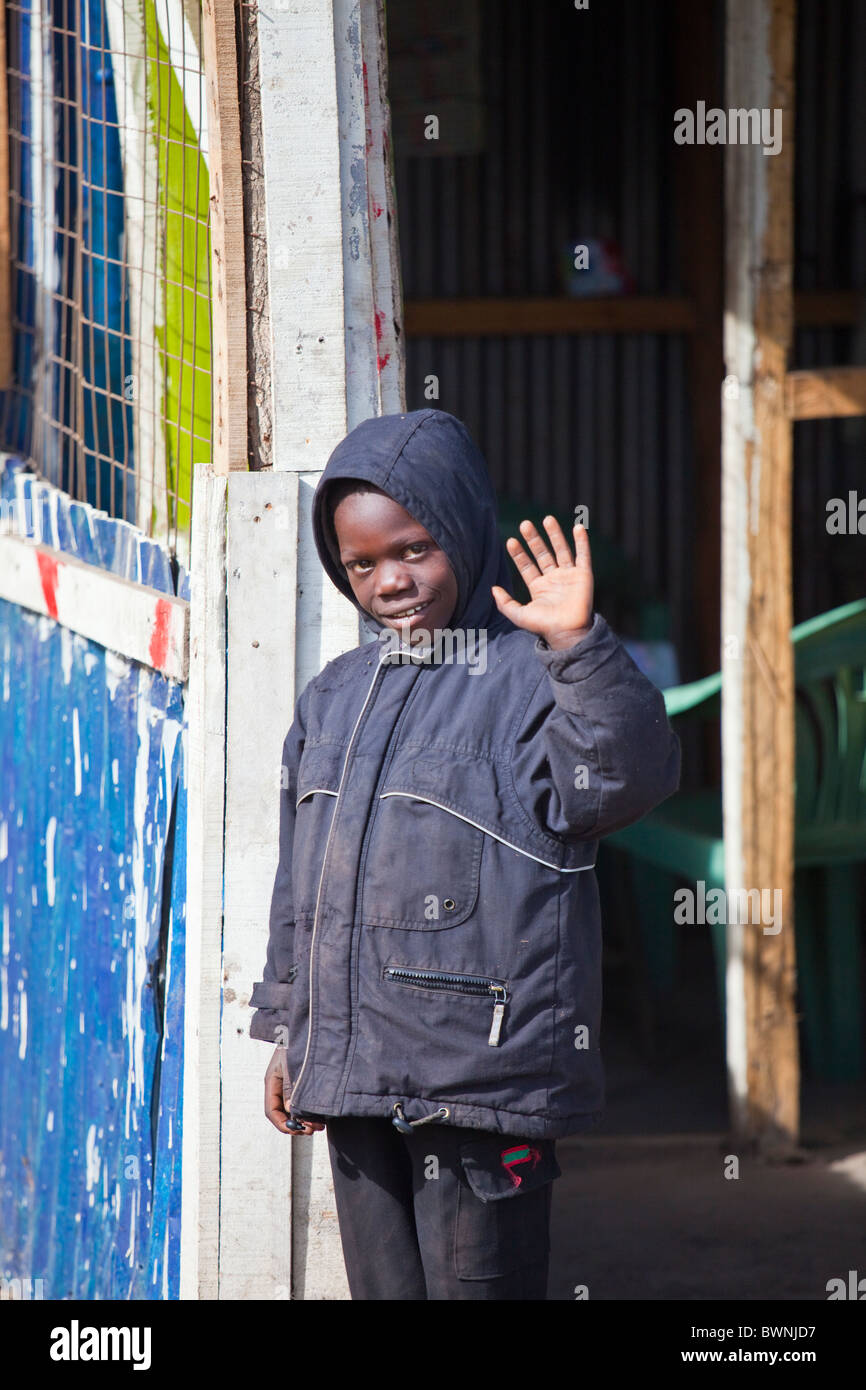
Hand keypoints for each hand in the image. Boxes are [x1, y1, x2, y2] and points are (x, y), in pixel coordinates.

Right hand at [264, 1046, 324, 1135]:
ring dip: (307, 1119)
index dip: (283, 1125)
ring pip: (296, 1108)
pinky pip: (305, 1100)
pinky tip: (323, 1112)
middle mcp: (281, 1085)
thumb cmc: (297, 1040)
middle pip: (284, 1113)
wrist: (309, 1023)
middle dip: (297, 1124)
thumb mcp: (292, 1064)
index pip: (272, 1111)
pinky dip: (313, 1109)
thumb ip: (292, 1087)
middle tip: (313, 1129)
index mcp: (272, 1081)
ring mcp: (292, 1083)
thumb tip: (293, 1111)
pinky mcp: (304, 1080)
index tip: (297, 1131)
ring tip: (320, 1124)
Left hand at [492, 517, 594, 649]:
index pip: (527, 565)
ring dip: (555, 534)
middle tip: (524, 524)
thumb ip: (504, 602)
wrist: (567, 632)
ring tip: (547, 519)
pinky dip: (582, 541)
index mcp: (538, 587)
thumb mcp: (519, 615)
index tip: (510, 540)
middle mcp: (553, 579)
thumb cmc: (544, 626)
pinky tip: (578, 528)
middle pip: (542, 554)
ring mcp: (569, 576)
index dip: (519, 553)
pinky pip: (583, 555)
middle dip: (533, 539)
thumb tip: (493, 588)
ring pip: (561, 550)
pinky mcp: (584, 575)